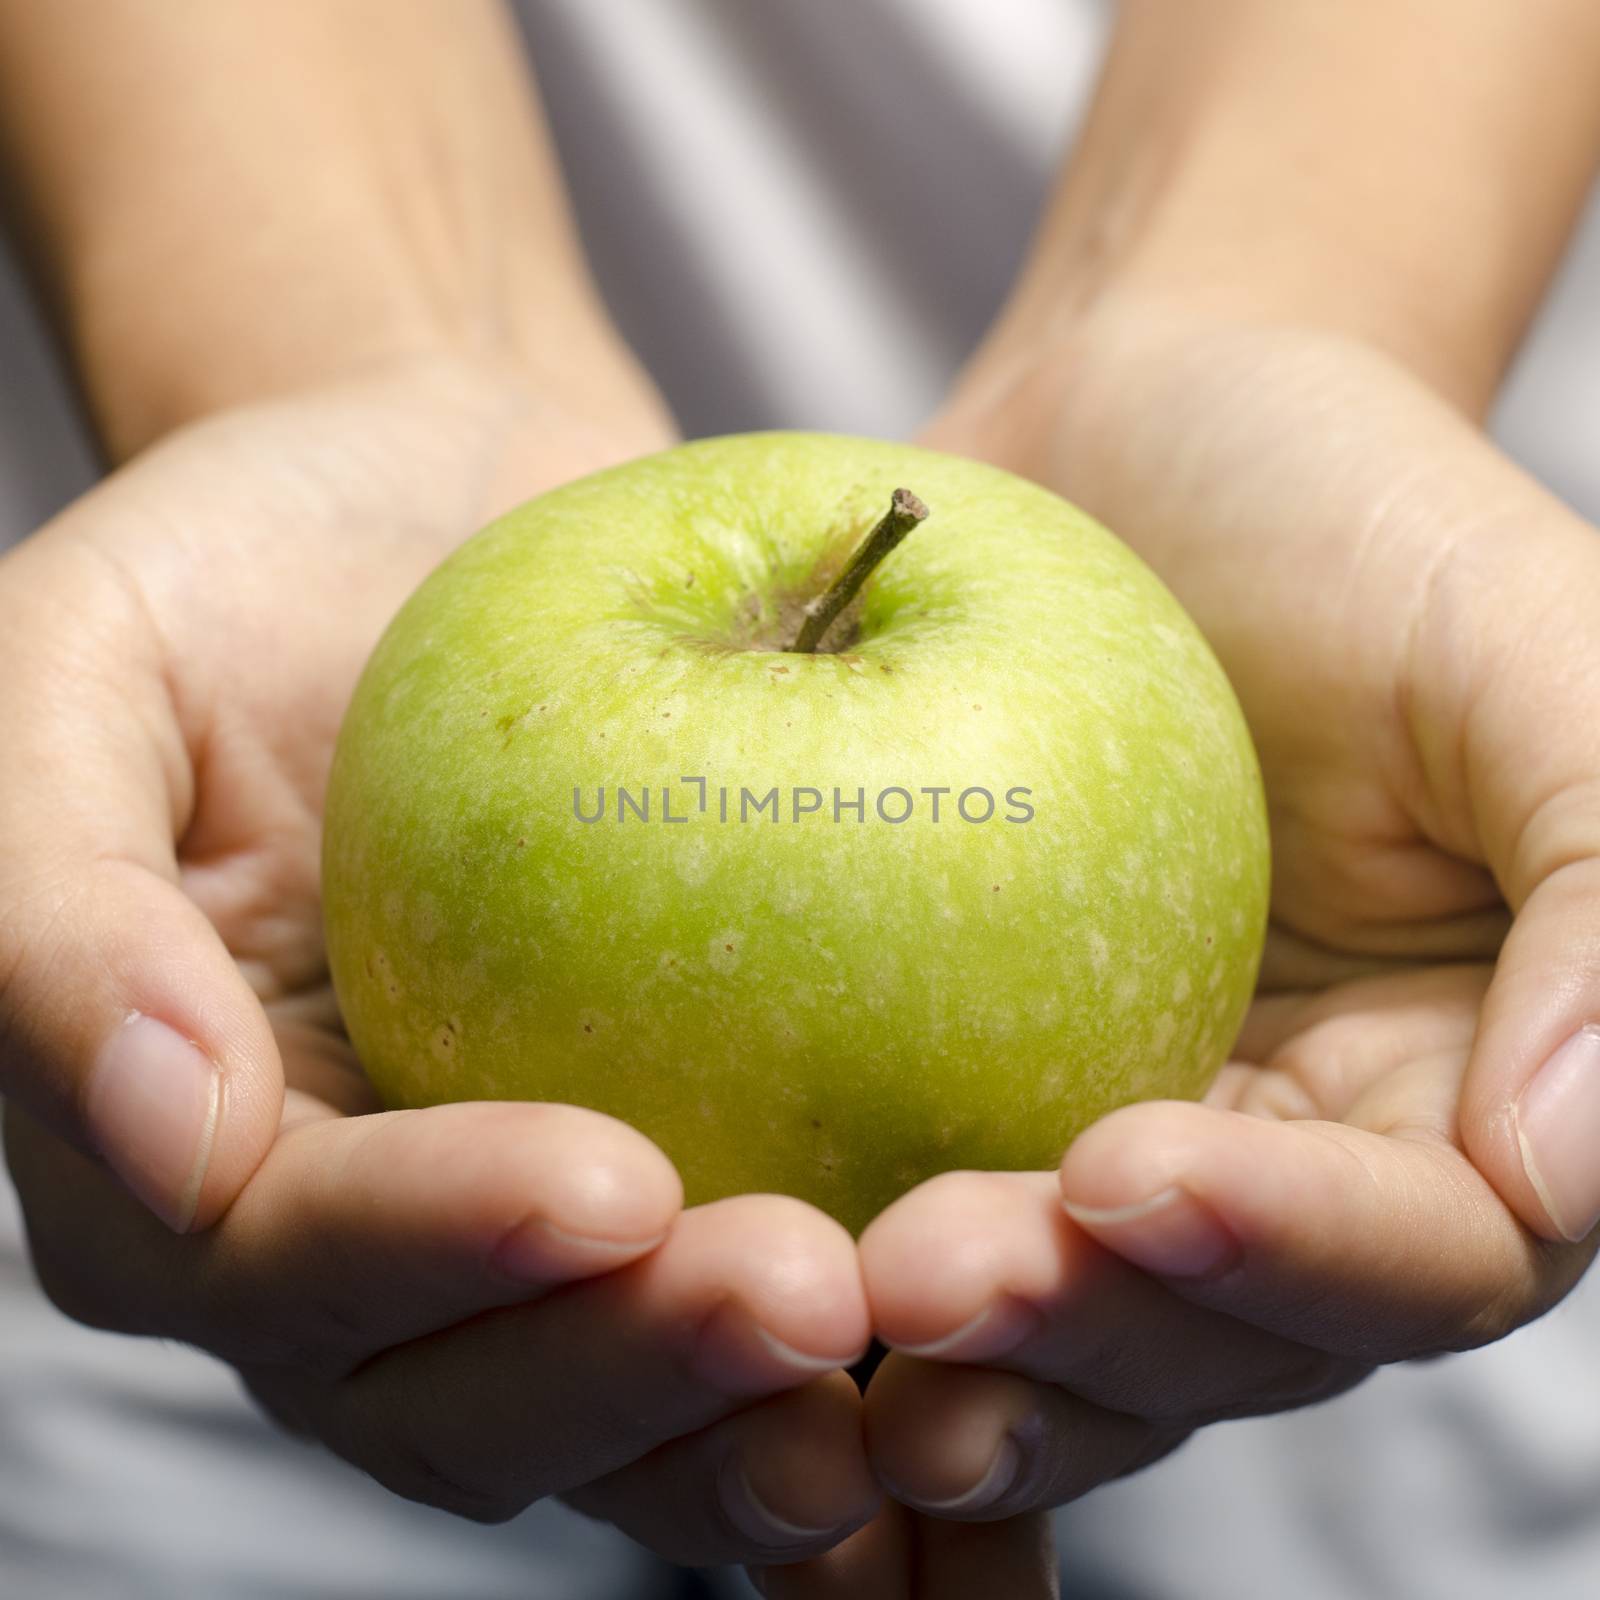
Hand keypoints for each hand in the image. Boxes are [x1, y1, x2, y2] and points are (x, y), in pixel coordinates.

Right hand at [0, 358, 880, 1564]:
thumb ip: (57, 911)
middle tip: (803, 1295)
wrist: (426, 507)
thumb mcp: (71, 671)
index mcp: (180, 1147)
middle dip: (627, 1369)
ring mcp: (500, 1215)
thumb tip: (164, 1138)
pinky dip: (833, 1346)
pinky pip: (725, 1285)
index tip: (618, 1182)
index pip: (285, 1257)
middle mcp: (342, 1228)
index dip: (439, 1245)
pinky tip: (967, 1329)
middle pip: (462, 1387)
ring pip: (609, 1395)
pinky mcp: (655, 1156)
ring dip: (746, 1409)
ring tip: (896, 1354)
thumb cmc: (234, 567)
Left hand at [846, 309, 1599, 1533]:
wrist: (1140, 429)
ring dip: (961, 1345)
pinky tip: (740, 1270)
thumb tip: (1558, 1172)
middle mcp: (1298, 1147)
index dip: (1285, 1251)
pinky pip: (925, 1202)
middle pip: (1217, 1331)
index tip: (1121, 1171)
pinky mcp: (978, 1085)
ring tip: (834, 1311)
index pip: (1416, 1250)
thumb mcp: (1533, 649)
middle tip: (922, 1272)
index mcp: (1461, 1085)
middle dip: (1085, 1329)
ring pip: (1065, 1318)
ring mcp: (1128, 1125)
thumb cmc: (1352, 510)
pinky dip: (849, 1268)